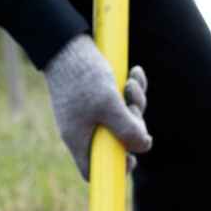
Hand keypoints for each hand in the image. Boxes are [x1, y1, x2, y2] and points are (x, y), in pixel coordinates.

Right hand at [43, 35, 151, 179]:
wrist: (65, 40)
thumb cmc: (83, 75)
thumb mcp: (109, 105)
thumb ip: (128, 129)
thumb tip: (144, 145)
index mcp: (79, 138)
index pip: (93, 170)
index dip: (115, 168)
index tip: (131, 157)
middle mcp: (83, 128)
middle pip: (117, 142)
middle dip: (134, 124)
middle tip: (132, 105)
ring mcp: (90, 111)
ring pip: (124, 118)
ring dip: (136, 101)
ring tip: (132, 83)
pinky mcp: (97, 93)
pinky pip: (121, 99)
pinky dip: (132, 88)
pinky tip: (136, 73)